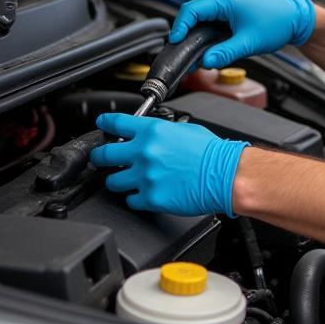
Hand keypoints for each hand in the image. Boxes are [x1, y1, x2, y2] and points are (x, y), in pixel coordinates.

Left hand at [90, 113, 248, 216]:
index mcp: (153, 132)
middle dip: (100, 156)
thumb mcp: (185, 130)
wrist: (224, 175)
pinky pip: (130, 200)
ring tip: (126, 179)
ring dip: (118, 179)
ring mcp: (145, 177)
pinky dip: (135, 197)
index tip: (102, 125)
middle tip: (101, 158)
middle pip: (105, 154)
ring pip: (113, 181)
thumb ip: (161, 132)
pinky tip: (144, 193)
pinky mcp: (151, 198)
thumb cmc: (211, 153)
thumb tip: (148, 135)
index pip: (116, 123)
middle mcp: (145, 153)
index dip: (105, 123)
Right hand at [169, 0, 314, 67]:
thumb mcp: (248, 43)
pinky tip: (206, 47)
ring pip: (200, 17)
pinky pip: (210, 18)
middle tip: (182, 55)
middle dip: (186, 34)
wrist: (294, 18)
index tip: (174, 43)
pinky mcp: (228, 7)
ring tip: (193, 55)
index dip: (180, 28)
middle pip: (193, 14)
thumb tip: (205, 62)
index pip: (191, 11)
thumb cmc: (276, 24)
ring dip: (196, 34)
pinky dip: (206, 32)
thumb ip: (225, 53)